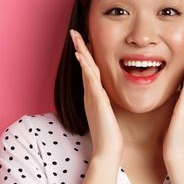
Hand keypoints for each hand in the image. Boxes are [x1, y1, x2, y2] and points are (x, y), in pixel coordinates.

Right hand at [69, 29, 123, 157]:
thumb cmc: (110, 136)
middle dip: (79, 48)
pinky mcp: (97, 101)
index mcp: (94, 96)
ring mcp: (92, 96)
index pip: (89, 71)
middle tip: (74, 32)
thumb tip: (108, 101)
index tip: (84, 41)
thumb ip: (107, 105)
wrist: (108, 150)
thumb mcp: (108, 115)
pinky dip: (86, 67)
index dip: (86, 55)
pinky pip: (90, 80)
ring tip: (76, 36)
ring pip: (85, 69)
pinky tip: (82, 56)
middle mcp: (91, 94)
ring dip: (81, 52)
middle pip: (84, 66)